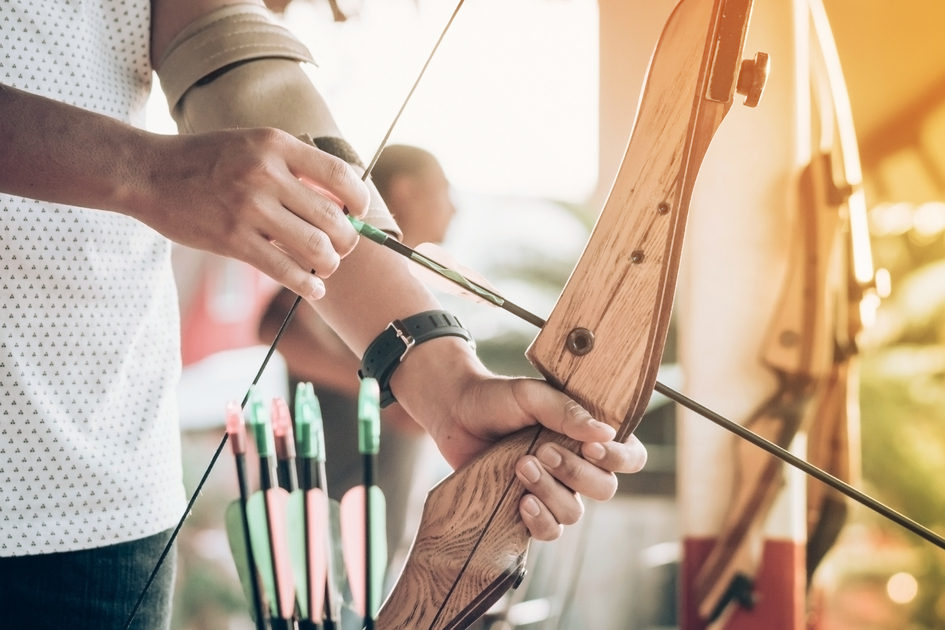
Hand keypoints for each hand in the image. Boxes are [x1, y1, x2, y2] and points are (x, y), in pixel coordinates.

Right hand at [137, 128, 369, 299]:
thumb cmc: (208, 160)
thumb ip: (293, 165)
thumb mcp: (253, 144)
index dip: (359, 200)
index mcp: (276, 145)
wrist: (150, 173)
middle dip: (347, 239)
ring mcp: (249, 209)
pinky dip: (306, 284)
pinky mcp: (232, 240)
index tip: (359, 212)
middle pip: (333, 217)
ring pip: (314, 247)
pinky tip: (313, 289)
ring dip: (329, 263)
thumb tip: (341, 199)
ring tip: (327, 265)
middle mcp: (266, 174)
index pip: (339, 175)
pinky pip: (283, 269)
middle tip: (343, 246)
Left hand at [429, 374, 647, 541]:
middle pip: (606, 489)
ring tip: (520, 465)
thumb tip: (606, 433)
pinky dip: (540, 521)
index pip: (631, 457)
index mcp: (588, 435)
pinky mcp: (528, 509)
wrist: (455, 413)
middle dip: (575, 474)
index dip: (620, 460)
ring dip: (550, 492)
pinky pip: (550, 531)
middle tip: (542, 451)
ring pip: (575, 512)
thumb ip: (566, 411)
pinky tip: (522, 502)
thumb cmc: (497, 398)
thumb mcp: (531, 395)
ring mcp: (554, 490)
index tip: (591, 448)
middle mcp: (578, 465)